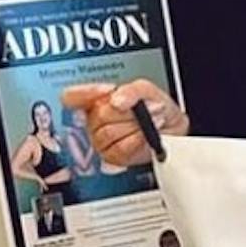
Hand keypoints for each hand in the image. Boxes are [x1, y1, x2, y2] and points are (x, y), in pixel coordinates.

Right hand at [61, 80, 185, 170]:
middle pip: (98, 115)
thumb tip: (116, 99)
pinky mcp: (111, 156)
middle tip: (145, 108)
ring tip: (148, 122)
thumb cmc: (156, 107)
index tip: (108, 90)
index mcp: (97, 100)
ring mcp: (100, 140)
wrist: (172, 128)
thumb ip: (131, 90)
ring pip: (108, 133)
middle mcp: (94, 120)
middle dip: (127, 112)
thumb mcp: (147, 90)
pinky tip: (145, 136)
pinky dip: (136, 141)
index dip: (85, 93)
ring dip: (135, 127)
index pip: (72, 96)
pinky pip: (119, 149)